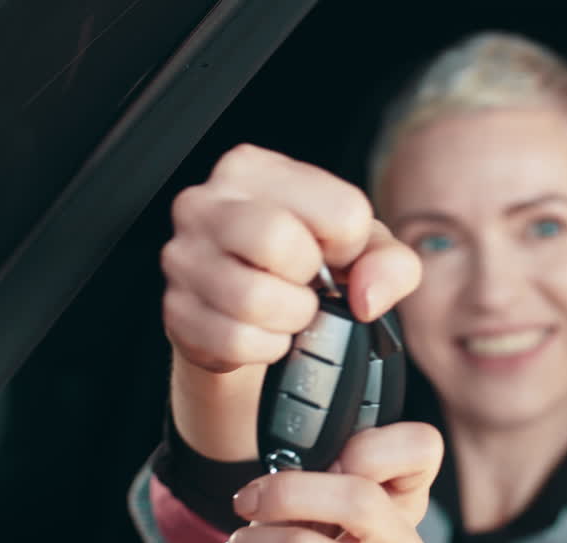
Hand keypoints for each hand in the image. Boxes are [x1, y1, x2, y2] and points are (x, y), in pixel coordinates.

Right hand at [162, 144, 420, 374]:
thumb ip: (391, 263)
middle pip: (278, 240)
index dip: (349, 248)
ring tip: (284, 309)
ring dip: (288, 319)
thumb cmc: (304, 264)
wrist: (249, 312)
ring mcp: (183, 257)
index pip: (341, 211)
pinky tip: (261, 331)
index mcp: (254, 169)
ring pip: (254, 298)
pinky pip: (237, 341)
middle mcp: (206, 203)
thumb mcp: (362, 250)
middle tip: (305, 285)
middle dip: (310, 280)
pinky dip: (264, 347)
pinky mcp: (176, 311)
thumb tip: (367, 297)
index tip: (332, 255)